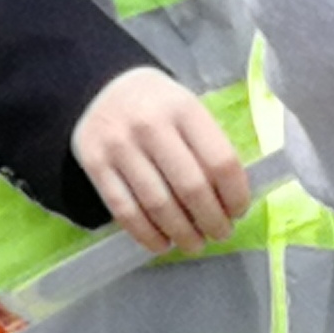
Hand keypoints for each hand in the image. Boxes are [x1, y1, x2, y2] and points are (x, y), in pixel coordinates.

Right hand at [72, 67, 252, 255]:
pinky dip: (147, 235)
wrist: (101, 88)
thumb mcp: (187, 109)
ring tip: (194, 243)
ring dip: (182, 234)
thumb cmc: (157, 106)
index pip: (221, 161)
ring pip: (158, 205)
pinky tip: (162, 244)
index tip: (238, 211)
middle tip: (220, 233)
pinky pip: (125, 211)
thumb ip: (207, 146)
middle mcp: (150, 125)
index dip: (236, 195)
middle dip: (211, 221)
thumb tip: (230, 201)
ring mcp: (119, 145)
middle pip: (191, 187)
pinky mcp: (95, 165)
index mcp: (184, 108)